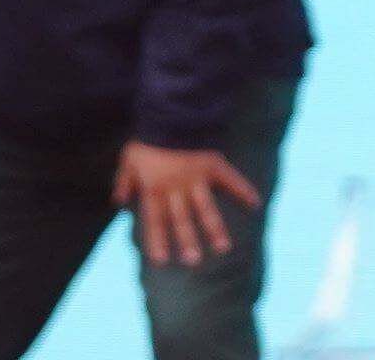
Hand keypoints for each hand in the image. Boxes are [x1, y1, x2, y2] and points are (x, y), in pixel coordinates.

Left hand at [111, 141, 259, 266]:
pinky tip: (256, 203)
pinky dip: (244, 190)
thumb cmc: (148, 138)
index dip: (158, 241)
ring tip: (223, 248)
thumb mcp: (129, 159)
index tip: (162, 262)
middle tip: (193, 262)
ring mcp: (197, 177)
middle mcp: (176, 187)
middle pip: (181, 218)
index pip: (155, 220)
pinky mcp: (214, 164)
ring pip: (206, 207)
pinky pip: (231, 179)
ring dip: (215, 229)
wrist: (172, 113)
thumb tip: (118, 204)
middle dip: (187, 241)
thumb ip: (124, 181)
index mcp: (154, 188)